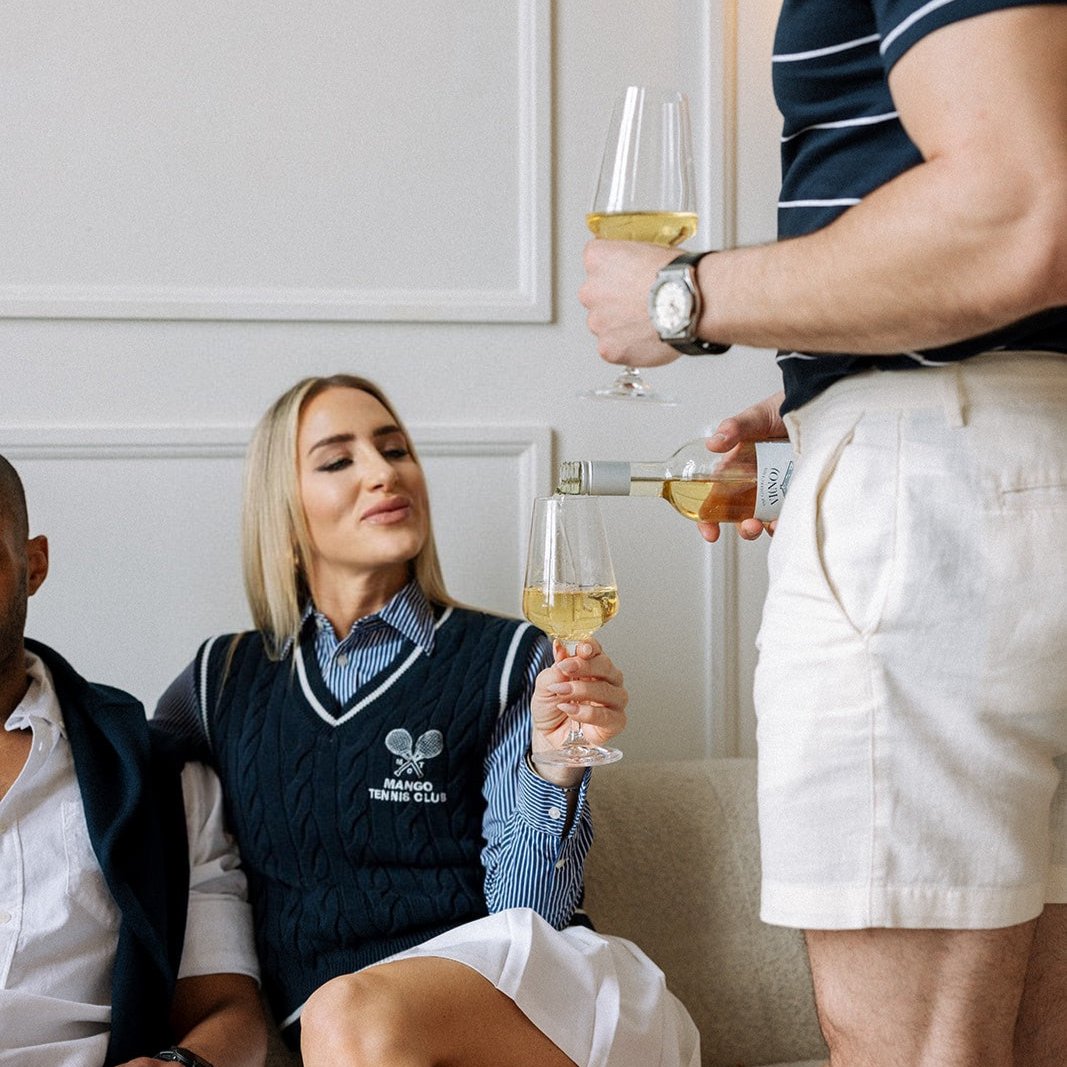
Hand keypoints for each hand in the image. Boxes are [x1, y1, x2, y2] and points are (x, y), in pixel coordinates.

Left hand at [530, 639, 626, 781]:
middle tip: (565, 668)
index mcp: (591, 666)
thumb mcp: (544, 686)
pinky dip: (588, 713)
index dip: (590, 646)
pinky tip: (571, 710)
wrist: (549, 738)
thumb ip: (553, 669)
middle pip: (605, 666)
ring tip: (562, 692)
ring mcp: (613, 701)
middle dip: (584, 665)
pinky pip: (608, 716)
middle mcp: (606, 680)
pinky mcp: (615, 723)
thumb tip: (559, 648)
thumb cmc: (551, 709)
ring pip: (608, 690)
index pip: (596, 650)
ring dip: (583, 689)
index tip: (579, 648)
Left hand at [579, 239, 681, 366]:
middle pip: (596, 297)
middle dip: (615, 301)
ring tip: (648, 322)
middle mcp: (590, 291)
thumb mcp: (650, 249)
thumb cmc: (677, 276)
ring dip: (620, 325)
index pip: (596, 262)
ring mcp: (597, 322)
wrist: (689, 304)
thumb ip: (630, 262)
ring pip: (603, 324)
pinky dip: (627, 347)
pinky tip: (646, 338)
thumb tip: (634, 270)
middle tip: (641, 303)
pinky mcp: (607, 348)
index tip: (628, 277)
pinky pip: (613, 348)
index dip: (616, 272)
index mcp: (597, 259)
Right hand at [697, 390, 787, 543]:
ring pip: (765, 517)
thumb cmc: (784, 408)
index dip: (709, 517)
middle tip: (748, 526)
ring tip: (768, 525)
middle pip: (741, 513)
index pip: (716, 496)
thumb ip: (734, 428)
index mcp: (736, 466)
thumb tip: (714, 444)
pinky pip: (790, 511)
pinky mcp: (798, 489)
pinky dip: (787, 519)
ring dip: (764, 527)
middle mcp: (754, 481)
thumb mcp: (756, 417)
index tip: (710, 531)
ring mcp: (777, 488)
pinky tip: (786, 516)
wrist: (820, 402)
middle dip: (742, 527)